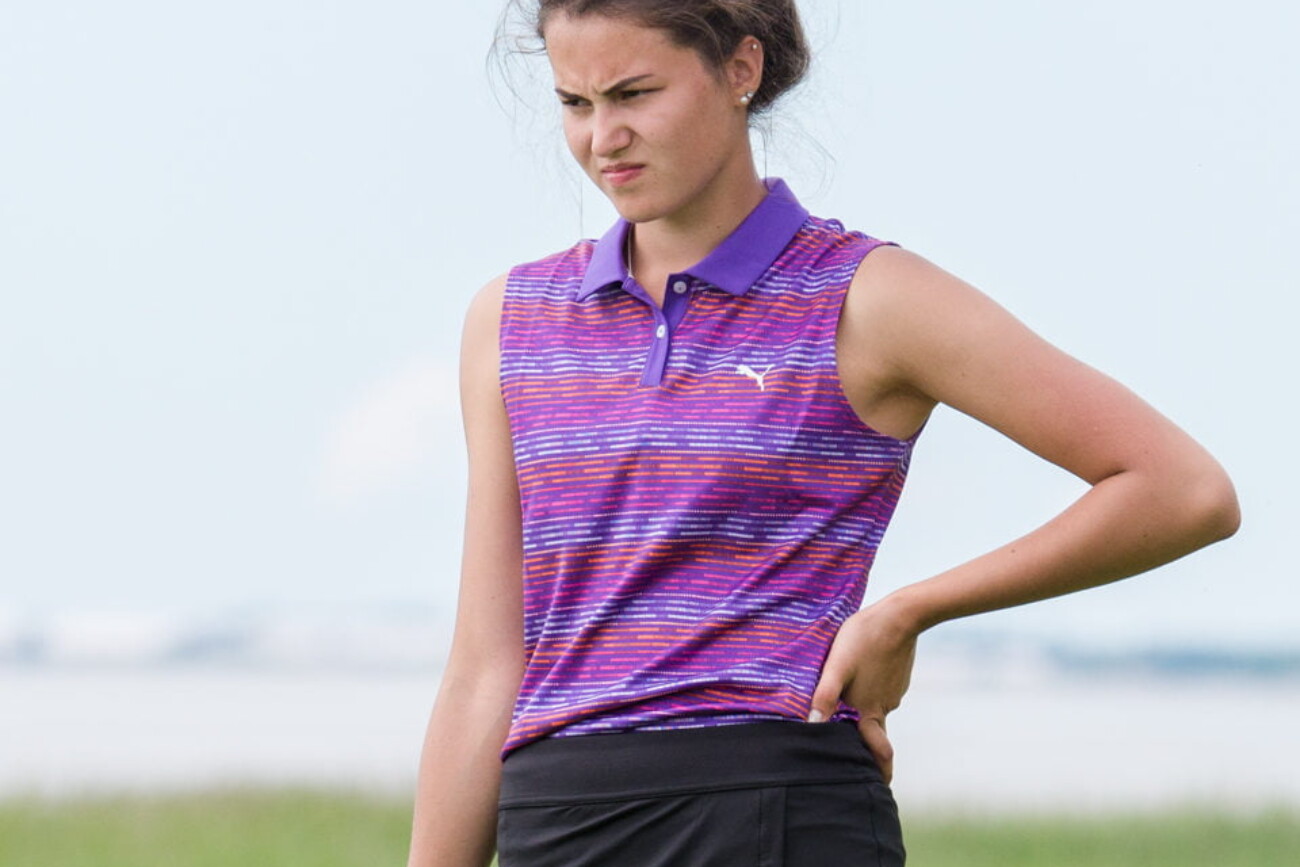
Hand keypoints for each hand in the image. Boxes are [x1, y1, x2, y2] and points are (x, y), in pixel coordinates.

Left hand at [807, 600, 917, 784]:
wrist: (900, 616)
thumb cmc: (863, 639)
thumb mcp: (836, 666)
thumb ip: (824, 695)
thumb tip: (811, 725)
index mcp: (870, 711)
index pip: (878, 752)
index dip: (879, 770)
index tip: (881, 786)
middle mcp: (884, 706)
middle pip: (873, 732)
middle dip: (865, 743)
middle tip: (854, 749)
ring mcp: (894, 691)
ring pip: (875, 707)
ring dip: (863, 708)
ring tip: (846, 697)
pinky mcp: (897, 676)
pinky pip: (880, 689)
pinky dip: (870, 688)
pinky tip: (860, 674)